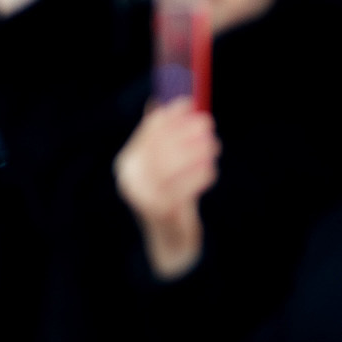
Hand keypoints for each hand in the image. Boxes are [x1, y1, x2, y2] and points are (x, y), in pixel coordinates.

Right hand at [114, 98, 218, 281]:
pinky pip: (183, 187)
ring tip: (214, 146)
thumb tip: (164, 100)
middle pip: (159, 145)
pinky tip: (211, 170)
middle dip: (186, 131)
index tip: (188, 102)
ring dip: (196, 151)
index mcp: (128, 162)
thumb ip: (161, 137)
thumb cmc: (172, 195)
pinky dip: (200, 174)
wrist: (170, 240)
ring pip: (170, 164)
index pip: (147, 131)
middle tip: (208, 123)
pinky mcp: (159, 210)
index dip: (169, 114)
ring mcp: (141, 195)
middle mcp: (129, 177)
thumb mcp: (164, 166)